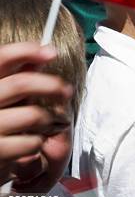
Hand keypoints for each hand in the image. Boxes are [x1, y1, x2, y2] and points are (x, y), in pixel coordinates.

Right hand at [0, 42, 71, 186]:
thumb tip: (41, 57)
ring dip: (47, 119)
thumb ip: (14, 80)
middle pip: (21, 82)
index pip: (0, 58)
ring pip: (32, 113)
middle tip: (66, 89)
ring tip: (45, 125)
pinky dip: (38, 143)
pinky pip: (32, 141)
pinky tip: (31, 145)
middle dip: (51, 83)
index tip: (49, 52)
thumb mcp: (1, 101)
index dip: (26, 51)